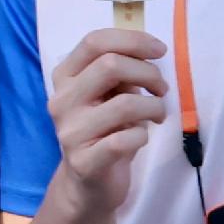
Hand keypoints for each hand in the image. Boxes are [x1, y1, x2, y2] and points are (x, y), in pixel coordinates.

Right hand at [45, 27, 169, 209]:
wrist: (88, 183)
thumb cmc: (105, 130)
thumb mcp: (109, 94)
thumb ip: (119, 72)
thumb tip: (148, 49)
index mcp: (65, 78)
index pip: (94, 42)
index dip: (133, 40)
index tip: (159, 50)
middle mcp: (61, 100)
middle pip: (110, 65)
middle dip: (149, 73)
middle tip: (161, 89)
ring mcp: (70, 131)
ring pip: (125, 103)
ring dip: (154, 107)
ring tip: (157, 115)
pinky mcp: (84, 161)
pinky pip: (127, 139)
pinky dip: (143, 136)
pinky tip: (140, 139)